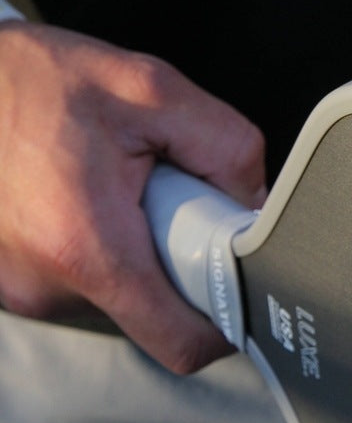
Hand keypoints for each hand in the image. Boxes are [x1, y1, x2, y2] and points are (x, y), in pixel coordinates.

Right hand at [0, 21, 265, 371]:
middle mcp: (46, 285)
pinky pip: (80, 283)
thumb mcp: (151, 89)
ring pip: (117, 298)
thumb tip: (257, 203)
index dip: (224, 323)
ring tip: (112, 189)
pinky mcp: (10, 281)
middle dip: (176, 263)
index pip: (181, 342)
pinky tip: (83, 198)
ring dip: (135, 252)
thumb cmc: (34, 79)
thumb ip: (225, 146)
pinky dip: (99, 248)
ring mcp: (22, 290)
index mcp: (87, 247)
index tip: (236, 285)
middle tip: (164, 201)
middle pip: (154, 315)